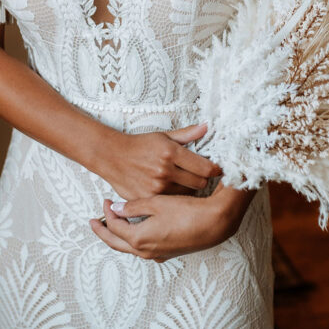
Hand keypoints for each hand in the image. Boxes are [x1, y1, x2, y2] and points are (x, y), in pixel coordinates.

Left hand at [88, 182, 250, 260]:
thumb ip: (134, 206)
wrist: (215, 223)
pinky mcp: (168, 253)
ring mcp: (157, 254)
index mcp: (139, 238)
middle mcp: (146, 251)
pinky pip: (143, 249)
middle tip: (93, 222)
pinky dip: (133, 240)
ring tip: (113, 224)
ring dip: (119, 236)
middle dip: (103, 232)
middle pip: (116, 244)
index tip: (105, 200)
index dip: (107, 213)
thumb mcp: (157, 203)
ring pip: (130, 248)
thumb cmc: (187, 211)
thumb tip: (116, 209)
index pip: (114, 227)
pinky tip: (136, 231)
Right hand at [100, 122, 222, 200]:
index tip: (217, 170)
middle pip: (199, 184)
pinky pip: (170, 203)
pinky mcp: (147, 199)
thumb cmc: (139, 145)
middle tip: (199, 176)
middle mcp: (164, 171)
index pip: (206, 168)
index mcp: (171, 152)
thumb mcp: (163, 136)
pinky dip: (173, 198)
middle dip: (202, 180)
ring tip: (182, 182)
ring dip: (187, 190)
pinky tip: (169, 189)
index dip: (215, 170)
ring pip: (186, 195)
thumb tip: (207, 126)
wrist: (111, 156)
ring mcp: (156, 187)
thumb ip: (187, 134)